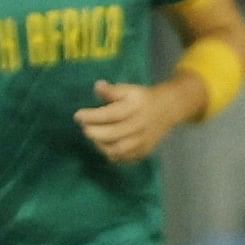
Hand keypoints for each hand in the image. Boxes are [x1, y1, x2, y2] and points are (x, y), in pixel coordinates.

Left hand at [75, 78, 202, 163]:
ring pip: (118, 150)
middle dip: (94, 132)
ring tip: (93, 135)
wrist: (167, 110)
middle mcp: (141, 126)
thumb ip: (112, 90)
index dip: (92, 116)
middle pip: (114, 134)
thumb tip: (97, 86)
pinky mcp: (144, 152)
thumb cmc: (141, 99)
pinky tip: (103, 145)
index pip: (112, 115)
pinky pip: (124, 158)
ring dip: (100, 145)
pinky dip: (110, 154)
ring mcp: (143, 141)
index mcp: (136, 108)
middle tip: (84, 127)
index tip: (77, 116)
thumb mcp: (128, 89)